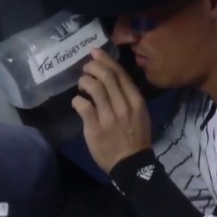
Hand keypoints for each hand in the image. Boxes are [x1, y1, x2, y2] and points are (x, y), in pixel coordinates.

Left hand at [72, 48, 151, 172]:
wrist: (131, 163)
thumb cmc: (134, 136)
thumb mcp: (138, 113)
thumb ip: (126, 95)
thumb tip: (110, 75)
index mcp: (136, 101)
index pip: (120, 74)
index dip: (106, 60)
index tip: (95, 53)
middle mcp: (124, 106)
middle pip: (107, 77)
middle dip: (93, 67)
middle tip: (86, 68)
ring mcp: (109, 117)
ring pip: (95, 88)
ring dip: (84, 81)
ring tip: (82, 84)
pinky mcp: (95, 127)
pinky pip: (83, 106)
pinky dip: (78, 99)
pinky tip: (78, 101)